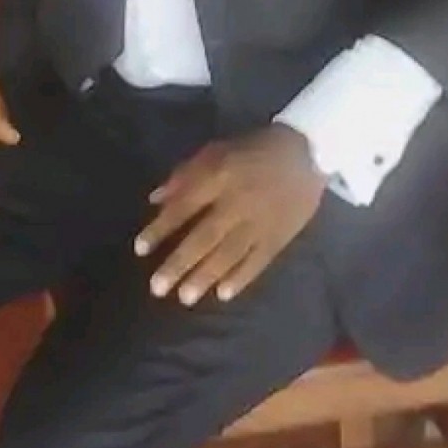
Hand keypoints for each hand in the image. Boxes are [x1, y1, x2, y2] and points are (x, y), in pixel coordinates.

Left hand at [134, 125, 325, 305]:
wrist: (307, 150)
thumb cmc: (253, 150)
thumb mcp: (216, 150)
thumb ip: (185, 174)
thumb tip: (155, 199)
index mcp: (219, 175)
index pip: (184, 206)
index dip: (161, 228)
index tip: (140, 249)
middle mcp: (238, 201)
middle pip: (204, 237)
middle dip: (180, 263)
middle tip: (158, 288)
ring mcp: (261, 221)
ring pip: (230, 253)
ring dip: (206, 276)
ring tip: (185, 297)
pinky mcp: (281, 235)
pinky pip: (259, 260)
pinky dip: (242, 277)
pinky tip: (223, 294)